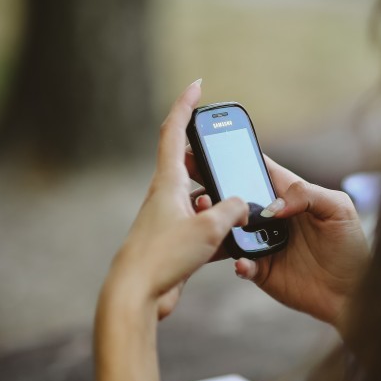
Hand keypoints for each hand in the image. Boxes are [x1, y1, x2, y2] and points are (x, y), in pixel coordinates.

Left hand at [101, 80, 247, 319]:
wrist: (137, 295)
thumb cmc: (165, 256)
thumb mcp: (209, 227)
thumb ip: (233, 210)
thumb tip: (242, 205)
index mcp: (167, 182)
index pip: (174, 132)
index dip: (185, 106)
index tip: (196, 85)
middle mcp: (165, 196)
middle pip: (190, 165)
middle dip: (212, 161)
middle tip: (230, 158)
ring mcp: (169, 220)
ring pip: (201, 200)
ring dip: (221, 203)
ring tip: (239, 214)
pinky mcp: (174, 242)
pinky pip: (203, 227)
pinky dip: (219, 230)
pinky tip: (233, 242)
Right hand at [188, 154, 369, 329]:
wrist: (353, 293)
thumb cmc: (350, 247)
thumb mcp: (339, 209)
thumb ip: (308, 194)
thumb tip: (273, 205)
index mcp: (288, 194)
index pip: (257, 168)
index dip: (234, 156)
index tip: (209, 146)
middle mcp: (271, 216)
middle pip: (235, 197)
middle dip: (213, 188)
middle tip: (194, 184)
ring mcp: (263, 243)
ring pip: (230, 229)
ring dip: (217, 223)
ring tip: (208, 217)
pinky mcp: (261, 270)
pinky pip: (241, 263)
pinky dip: (239, 262)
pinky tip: (243, 262)